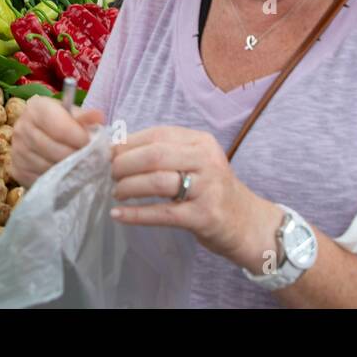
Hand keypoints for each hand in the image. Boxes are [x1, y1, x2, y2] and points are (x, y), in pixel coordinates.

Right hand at [8, 96, 104, 186]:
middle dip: (74, 155)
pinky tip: (65, 174)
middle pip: (52, 148)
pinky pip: (40, 179)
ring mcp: (16, 150)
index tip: (91, 144)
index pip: (58, 125)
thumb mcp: (73, 115)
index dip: (77, 136)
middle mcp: (21, 127)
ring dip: (66, 169)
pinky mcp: (16, 170)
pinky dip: (55, 179)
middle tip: (89, 159)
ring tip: (80, 167)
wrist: (43, 137)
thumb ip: (86, 117)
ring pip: (47, 166)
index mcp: (36, 108)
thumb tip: (98, 117)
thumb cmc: (61, 123)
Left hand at [110, 126, 278, 268]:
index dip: (128, 143)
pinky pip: (162, 213)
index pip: (158, 134)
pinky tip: (118, 214)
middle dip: (124, 164)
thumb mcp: (196, 161)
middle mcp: (206, 160)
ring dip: (128, 187)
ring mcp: (207, 189)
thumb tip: (119, 147)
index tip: (109, 153)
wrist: (248, 222)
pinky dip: (135, 214)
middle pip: (154, 155)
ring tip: (116, 192)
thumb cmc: (212, 189)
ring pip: (157, 182)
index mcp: (201, 141)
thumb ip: (167, 152)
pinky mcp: (204, 216)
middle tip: (110, 174)